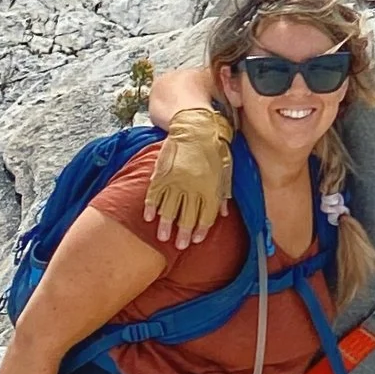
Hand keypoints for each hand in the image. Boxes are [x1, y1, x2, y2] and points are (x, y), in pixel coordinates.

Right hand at [144, 111, 231, 245]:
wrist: (196, 127)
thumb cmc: (214, 149)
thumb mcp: (225, 171)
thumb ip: (223, 193)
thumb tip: (223, 213)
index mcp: (210, 189)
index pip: (205, 216)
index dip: (200, 230)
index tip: (196, 240)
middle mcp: (192, 188)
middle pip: (187, 217)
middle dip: (183, 234)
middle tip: (179, 246)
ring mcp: (176, 182)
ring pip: (169, 209)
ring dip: (165, 225)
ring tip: (162, 237)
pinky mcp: (162, 173)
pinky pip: (154, 194)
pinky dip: (150, 207)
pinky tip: (148, 217)